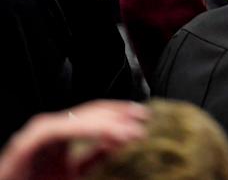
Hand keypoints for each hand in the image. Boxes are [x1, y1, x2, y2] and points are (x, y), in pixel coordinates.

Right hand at [0, 101, 149, 179]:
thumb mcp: (75, 172)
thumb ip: (95, 157)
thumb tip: (122, 142)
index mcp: (63, 132)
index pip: (95, 114)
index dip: (119, 112)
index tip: (143, 115)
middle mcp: (51, 128)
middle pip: (88, 112)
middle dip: (117, 112)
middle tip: (142, 116)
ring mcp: (38, 133)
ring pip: (76, 119)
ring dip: (105, 122)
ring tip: (129, 131)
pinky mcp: (27, 143)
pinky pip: (59, 130)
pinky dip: (84, 130)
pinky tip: (104, 135)